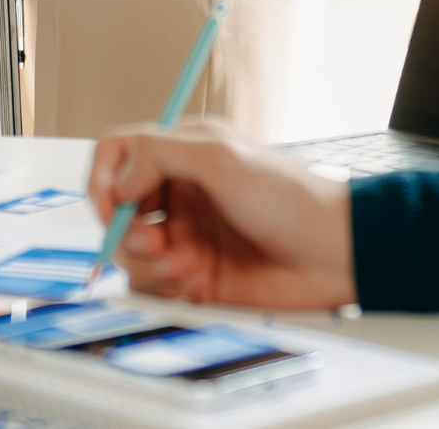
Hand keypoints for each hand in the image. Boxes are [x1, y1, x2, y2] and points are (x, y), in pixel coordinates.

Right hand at [88, 122, 355, 308]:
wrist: (335, 255)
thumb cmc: (293, 200)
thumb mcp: (221, 158)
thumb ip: (158, 155)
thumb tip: (116, 181)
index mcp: (180, 152)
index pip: (116, 155)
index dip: (103, 180)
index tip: (111, 207)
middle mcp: (177, 191)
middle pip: (116, 209)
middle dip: (128, 232)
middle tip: (156, 243)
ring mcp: (184, 233)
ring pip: (131, 251)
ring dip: (149, 264)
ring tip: (184, 267)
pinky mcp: (193, 273)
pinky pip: (153, 285)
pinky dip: (166, 287)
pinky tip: (197, 282)